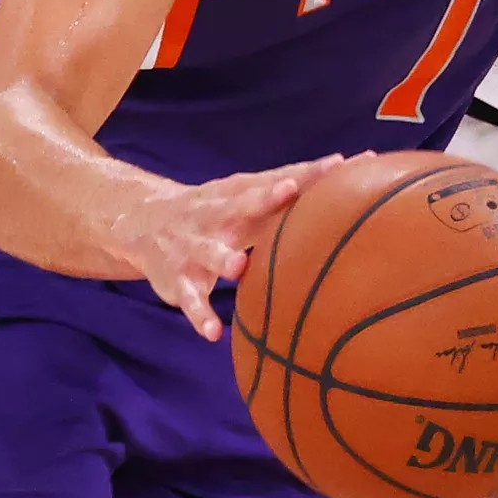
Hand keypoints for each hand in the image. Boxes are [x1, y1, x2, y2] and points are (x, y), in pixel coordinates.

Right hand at [116, 154, 344, 338]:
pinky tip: (213, 332)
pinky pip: (189, 299)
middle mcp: (218, 215)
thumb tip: (354, 175)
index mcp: (241, 195)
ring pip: (209, 251)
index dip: (308, 172)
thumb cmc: (218, 211)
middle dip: (264, 197)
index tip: (340, 164)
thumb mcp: (247, 198)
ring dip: (223, 258)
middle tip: (290, 190)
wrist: (142, 223)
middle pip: (242, 203)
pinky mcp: (178, 279)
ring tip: (239, 267)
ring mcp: (194, 246)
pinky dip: (200, 314)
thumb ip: (292, 191)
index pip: (279, 178)